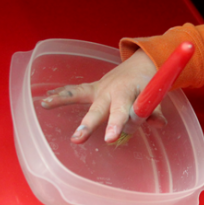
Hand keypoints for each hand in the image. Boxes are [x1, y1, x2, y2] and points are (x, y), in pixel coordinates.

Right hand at [40, 49, 164, 143]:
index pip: (122, 112)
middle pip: (98, 110)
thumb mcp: (155, 96)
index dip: (117, 125)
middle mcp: (110, 91)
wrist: (141, 65)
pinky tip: (45, 100)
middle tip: (78, 138)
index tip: (110, 139)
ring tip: (46, 104)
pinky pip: (75, 91)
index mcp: (127, 93)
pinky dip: (61, 94)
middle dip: (88, 124)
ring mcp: (99, 89)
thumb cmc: (148, 84)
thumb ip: (155, 111)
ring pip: (79, 95)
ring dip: (62, 99)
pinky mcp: (92, 89)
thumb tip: (158, 124)